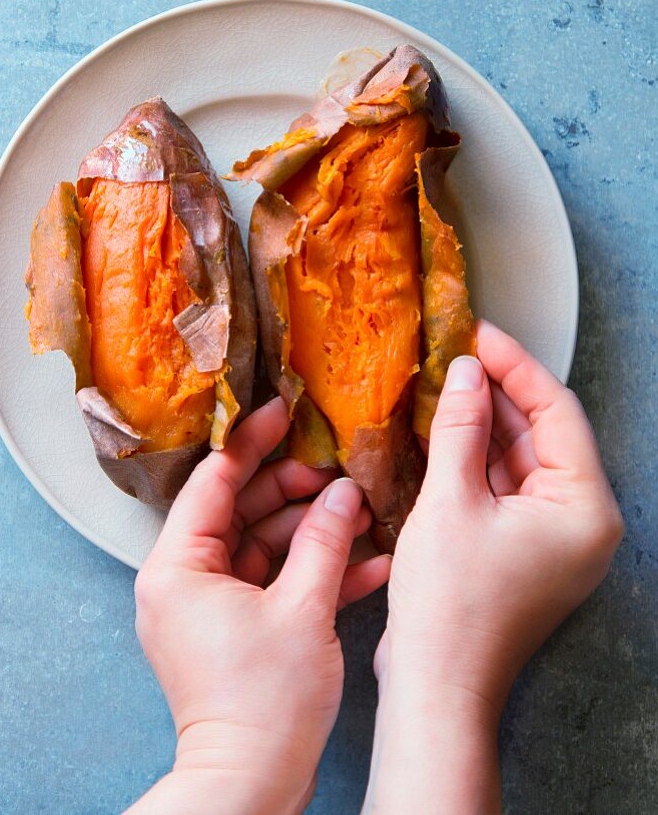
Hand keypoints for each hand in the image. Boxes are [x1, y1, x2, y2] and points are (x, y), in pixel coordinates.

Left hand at [128, 398, 390, 814]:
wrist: (251, 786)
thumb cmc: (265, 703)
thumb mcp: (303, 609)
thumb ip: (324, 541)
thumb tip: (343, 492)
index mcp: (179, 566)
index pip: (214, 481)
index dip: (252, 443)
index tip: (283, 411)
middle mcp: (184, 581)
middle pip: (241, 511)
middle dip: (294, 491)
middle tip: (337, 471)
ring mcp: (209, 607)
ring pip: (262, 545)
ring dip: (312, 531)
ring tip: (361, 512)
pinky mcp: (234, 630)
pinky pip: (271, 583)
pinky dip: (311, 572)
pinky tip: (365, 562)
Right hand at [365, 321, 622, 813]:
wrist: (435, 688)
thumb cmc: (449, 604)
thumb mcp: (450, 501)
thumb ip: (460, 428)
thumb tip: (463, 370)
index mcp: (584, 508)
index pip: (558, 413)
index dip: (516, 367)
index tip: (478, 333)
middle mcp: (581, 521)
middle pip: (542, 435)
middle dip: (498, 393)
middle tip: (454, 354)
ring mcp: (553, 539)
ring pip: (521, 459)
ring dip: (484, 424)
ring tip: (443, 383)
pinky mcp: (524, 551)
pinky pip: (506, 487)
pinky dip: (477, 459)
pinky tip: (443, 429)